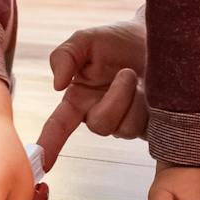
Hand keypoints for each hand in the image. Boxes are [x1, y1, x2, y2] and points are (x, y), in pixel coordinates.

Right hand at [34, 17, 149, 169]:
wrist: (158, 36)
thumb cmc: (118, 39)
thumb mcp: (85, 40)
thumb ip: (64, 56)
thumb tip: (57, 85)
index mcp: (79, 98)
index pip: (59, 125)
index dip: (49, 144)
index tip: (41, 163)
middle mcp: (100, 114)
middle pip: (100, 125)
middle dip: (115, 98)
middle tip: (126, 72)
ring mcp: (126, 122)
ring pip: (125, 128)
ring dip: (133, 98)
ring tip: (139, 76)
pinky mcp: (151, 126)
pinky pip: (146, 129)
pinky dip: (150, 107)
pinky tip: (153, 91)